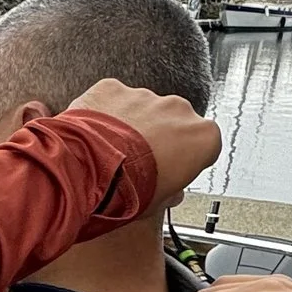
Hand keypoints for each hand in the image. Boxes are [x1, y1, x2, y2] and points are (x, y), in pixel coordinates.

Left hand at [62, 79, 221, 208]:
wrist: (89, 171)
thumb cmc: (128, 189)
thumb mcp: (160, 203)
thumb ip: (170, 192)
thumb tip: (167, 195)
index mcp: (203, 137)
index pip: (202, 147)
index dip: (184, 160)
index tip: (171, 171)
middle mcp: (178, 109)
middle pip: (172, 123)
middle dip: (158, 138)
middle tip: (137, 163)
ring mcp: (146, 96)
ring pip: (141, 110)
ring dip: (130, 126)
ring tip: (112, 152)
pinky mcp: (113, 88)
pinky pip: (111, 100)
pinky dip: (103, 113)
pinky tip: (94, 136)